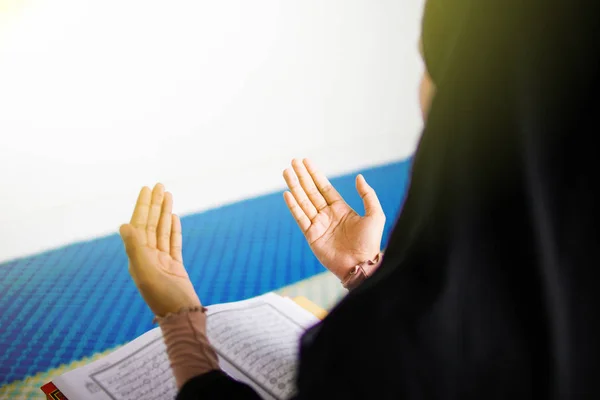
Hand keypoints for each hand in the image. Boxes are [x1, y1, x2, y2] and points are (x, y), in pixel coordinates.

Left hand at [119, 183, 200, 316]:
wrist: (182, 317)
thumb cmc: (164, 299)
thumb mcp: (147, 273)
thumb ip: (136, 249)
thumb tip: (124, 225)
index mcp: (138, 258)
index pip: (139, 225)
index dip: (143, 206)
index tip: (146, 189)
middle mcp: (148, 257)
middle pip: (151, 225)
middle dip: (154, 204)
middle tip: (159, 185)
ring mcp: (162, 262)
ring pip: (162, 231)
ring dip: (165, 213)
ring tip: (168, 195)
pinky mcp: (176, 267)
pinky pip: (173, 243)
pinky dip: (173, 229)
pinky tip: (174, 217)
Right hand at [283, 159, 384, 279]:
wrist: (361, 265)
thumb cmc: (370, 243)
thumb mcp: (375, 215)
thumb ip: (367, 195)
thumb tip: (359, 177)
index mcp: (341, 209)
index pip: (324, 187)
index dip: (315, 174)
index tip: (306, 162)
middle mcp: (328, 215)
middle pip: (311, 191)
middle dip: (302, 176)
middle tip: (293, 162)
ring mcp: (318, 225)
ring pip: (303, 201)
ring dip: (295, 186)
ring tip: (287, 172)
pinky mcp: (311, 236)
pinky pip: (300, 218)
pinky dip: (293, 206)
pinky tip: (287, 193)